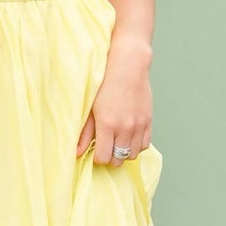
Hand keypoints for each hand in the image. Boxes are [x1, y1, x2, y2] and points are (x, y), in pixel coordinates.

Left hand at [75, 48, 152, 166]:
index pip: (104, 158)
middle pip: (118, 159)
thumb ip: (85, 132)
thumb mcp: (90, 107)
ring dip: (123, 152)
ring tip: (116, 142)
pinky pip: (144, 145)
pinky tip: (128, 137)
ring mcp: (139, 125)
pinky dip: (136, 145)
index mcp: (108, 125)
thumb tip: (77, 152)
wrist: (128, 66)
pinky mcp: (148, 121)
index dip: (98, 158)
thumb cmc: (105, 83)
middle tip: (105, 147)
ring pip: (132, 155)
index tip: (95, 151)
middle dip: (110, 157)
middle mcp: (125, 128)